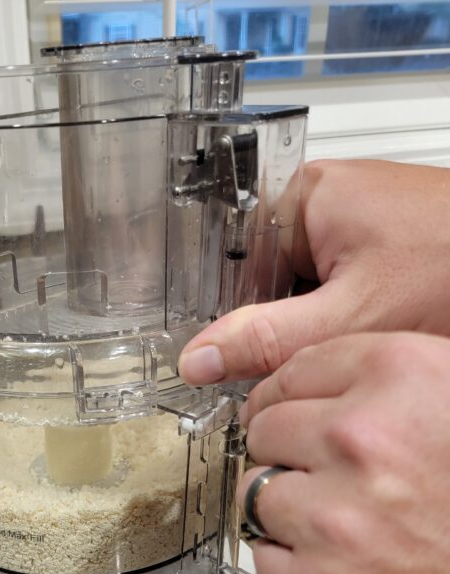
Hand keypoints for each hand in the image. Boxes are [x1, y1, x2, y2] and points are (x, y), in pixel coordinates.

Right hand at [179, 160, 449, 384]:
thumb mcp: (349, 318)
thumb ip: (265, 341)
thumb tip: (200, 357)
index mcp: (307, 194)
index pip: (232, 264)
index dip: (228, 320)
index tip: (227, 365)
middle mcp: (328, 202)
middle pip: (265, 282)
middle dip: (277, 330)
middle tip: (291, 370)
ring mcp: (357, 225)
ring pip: (301, 293)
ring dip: (312, 332)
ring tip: (341, 350)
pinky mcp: (382, 250)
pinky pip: (336, 293)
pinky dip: (342, 325)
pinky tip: (361, 343)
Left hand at [238, 331, 449, 573]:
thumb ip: (393, 386)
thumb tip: (322, 386)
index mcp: (402, 376)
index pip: (293, 372)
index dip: (290, 399)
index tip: (293, 414)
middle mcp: (361, 439)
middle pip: (265, 429)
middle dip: (288, 453)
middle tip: (332, 481)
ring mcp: (331, 517)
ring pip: (256, 492)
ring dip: (287, 508)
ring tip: (348, 529)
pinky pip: (262, 554)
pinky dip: (292, 563)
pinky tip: (345, 567)